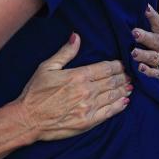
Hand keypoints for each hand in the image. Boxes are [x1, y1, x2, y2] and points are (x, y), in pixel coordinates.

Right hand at [14, 34, 130, 140]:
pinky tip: (124, 101)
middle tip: (130, 74)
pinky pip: (110, 112)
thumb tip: (76, 36)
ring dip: (124, 89)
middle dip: (123, 76)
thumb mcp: (47, 67)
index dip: (117, 65)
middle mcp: (87, 91)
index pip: (105, 67)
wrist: (28, 119)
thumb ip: (65, 52)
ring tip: (130, 85)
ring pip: (114, 95)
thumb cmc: (35, 92)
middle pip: (113, 81)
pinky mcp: (89, 122)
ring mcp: (89, 107)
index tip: (122, 63)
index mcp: (78, 75)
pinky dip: (120, 105)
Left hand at [131, 4, 158, 81]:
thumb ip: (137, 28)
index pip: (157, 24)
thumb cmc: (143, 50)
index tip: (145, 8)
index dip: (152, 16)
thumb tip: (124, 12)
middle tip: (134, 33)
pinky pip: (156, 73)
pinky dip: (148, 71)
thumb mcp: (141, 38)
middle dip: (145, 37)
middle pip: (156, 40)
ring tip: (133, 53)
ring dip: (143, 55)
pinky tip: (140, 68)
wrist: (154, 73)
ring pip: (154, 57)